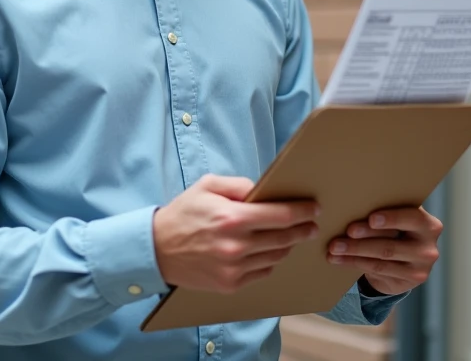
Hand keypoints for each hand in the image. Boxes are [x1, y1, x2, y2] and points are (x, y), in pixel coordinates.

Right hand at [153, 174, 318, 293]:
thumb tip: (265, 191)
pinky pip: (263, 272)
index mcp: (232, 218)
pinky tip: (270, 251)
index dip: (302, 211)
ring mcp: (233, 268)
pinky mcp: (230, 284)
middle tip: (311, 224)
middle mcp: (236, 246)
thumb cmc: (183, 213)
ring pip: (276, 256)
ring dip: (287, 245)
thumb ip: (239, 185)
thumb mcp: (208, 186)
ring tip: (291, 236)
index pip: (280, 215)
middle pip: (283, 238)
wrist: (156, 250)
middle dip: (302, 229)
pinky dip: (270, 261)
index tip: (314, 209)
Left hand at [327, 207, 441, 296]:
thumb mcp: (400, 218)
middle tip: (345, 233)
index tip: (371, 218)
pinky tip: (338, 259)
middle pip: (391, 244)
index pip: (412, 219)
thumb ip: (390, 209)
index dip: (392, 219)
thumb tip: (357, 200)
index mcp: (429, 226)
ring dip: (354, 252)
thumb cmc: (398, 229)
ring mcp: (419, 269)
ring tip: (334, 247)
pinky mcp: (406, 282)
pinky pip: (376, 271)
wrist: (406, 261)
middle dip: (363, 238)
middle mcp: (428, 249)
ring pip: (380, 260)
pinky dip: (354, 263)